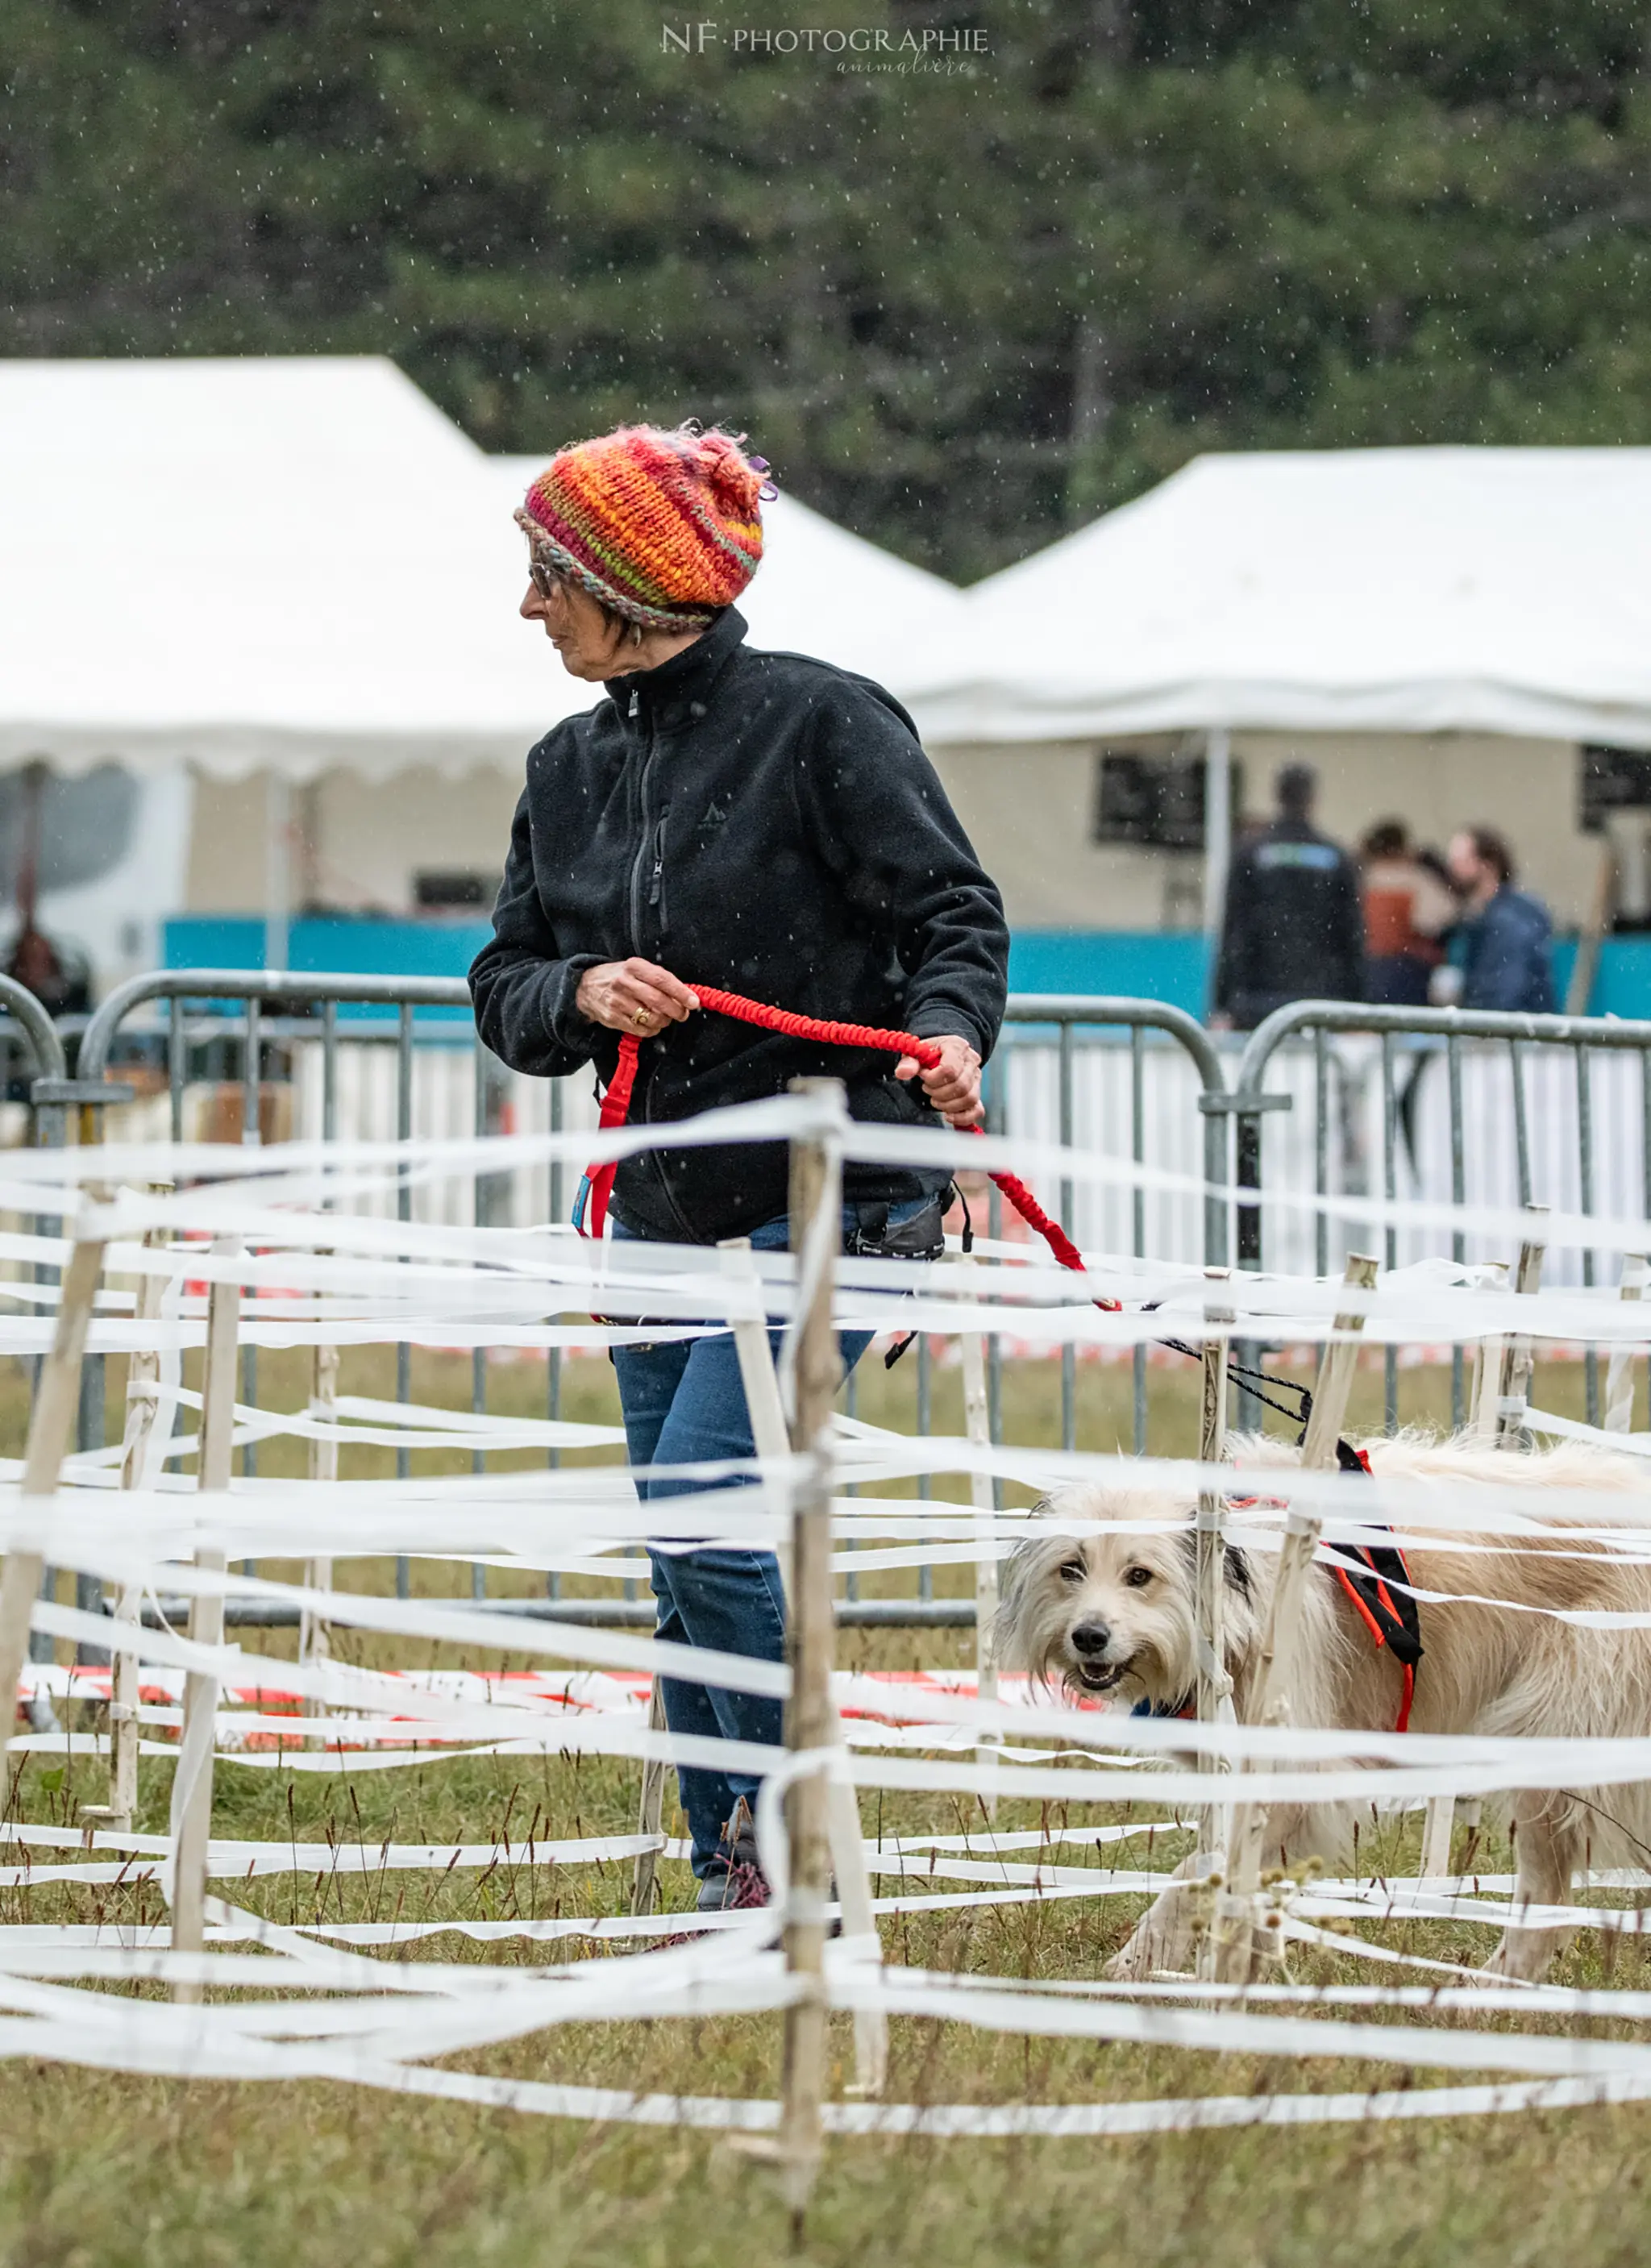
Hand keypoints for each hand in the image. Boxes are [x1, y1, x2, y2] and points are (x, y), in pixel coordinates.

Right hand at [576, 958, 699, 1036]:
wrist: (585, 986)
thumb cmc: (617, 977)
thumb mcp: (636, 968)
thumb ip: (658, 978)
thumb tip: (685, 994)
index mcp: (634, 966)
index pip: (662, 979)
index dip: (680, 992)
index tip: (693, 1002)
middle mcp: (624, 982)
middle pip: (658, 1001)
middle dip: (676, 1011)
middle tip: (683, 1014)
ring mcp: (617, 1001)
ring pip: (651, 1018)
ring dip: (664, 1022)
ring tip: (664, 1018)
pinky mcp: (612, 1018)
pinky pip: (641, 1030)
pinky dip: (652, 1030)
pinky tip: (651, 1025)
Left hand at [895, 1032, 982, 1127]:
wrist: (941, 1053)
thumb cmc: (929, 1053)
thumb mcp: (916, 1052)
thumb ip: (908, 1062)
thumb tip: (903, 1073)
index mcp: (957, 1047)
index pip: (949, 1070)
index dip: (932, 1078)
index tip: (923, 1075)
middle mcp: (971, 1062)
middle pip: (960, 1086)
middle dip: (938, 1093)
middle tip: (927, 1088)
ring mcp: (977, 1079)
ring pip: (969, 1099)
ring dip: (947, 1105)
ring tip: (935, 1099)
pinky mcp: (977, 1094)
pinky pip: (977, 1111)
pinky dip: (962, 1117)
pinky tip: (948, 1115)